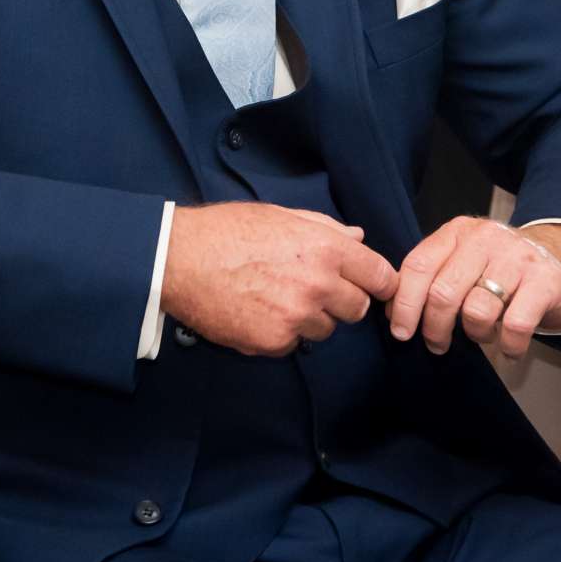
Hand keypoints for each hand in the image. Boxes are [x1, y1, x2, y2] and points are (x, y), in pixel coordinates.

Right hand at [159, 202, 398, 356]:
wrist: (180, 259)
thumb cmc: (227, 231)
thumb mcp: (281, 216)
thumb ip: (326, 229)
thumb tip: (358, 239)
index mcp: (326, 249)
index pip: (380, 276)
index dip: (379, 283)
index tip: (373, 287)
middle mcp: (318, 285)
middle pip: (357, 309)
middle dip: (341, 301)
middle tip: (311, 289)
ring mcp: (297, 317)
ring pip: (324, 330)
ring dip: (309, 319)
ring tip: (275, 298)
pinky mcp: (274, 342)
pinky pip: (292, 344)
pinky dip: (280, 333)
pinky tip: (256, 312)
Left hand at [388, 218, 560, 358]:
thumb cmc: (502, 268)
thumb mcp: (465, 260)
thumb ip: (433, 276)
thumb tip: (394, 312)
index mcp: (457, 232)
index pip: (418, 266)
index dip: (403, 303)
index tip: (400, 331)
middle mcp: (485, 239)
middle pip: (442, 292)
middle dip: (434, 328)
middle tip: (437, 344)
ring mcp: (516, 258)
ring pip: (476, 311)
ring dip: (475, 335)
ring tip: (481, 335)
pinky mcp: (545, 281)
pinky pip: (515, 325)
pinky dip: (509, 346)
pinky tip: (510, 348)